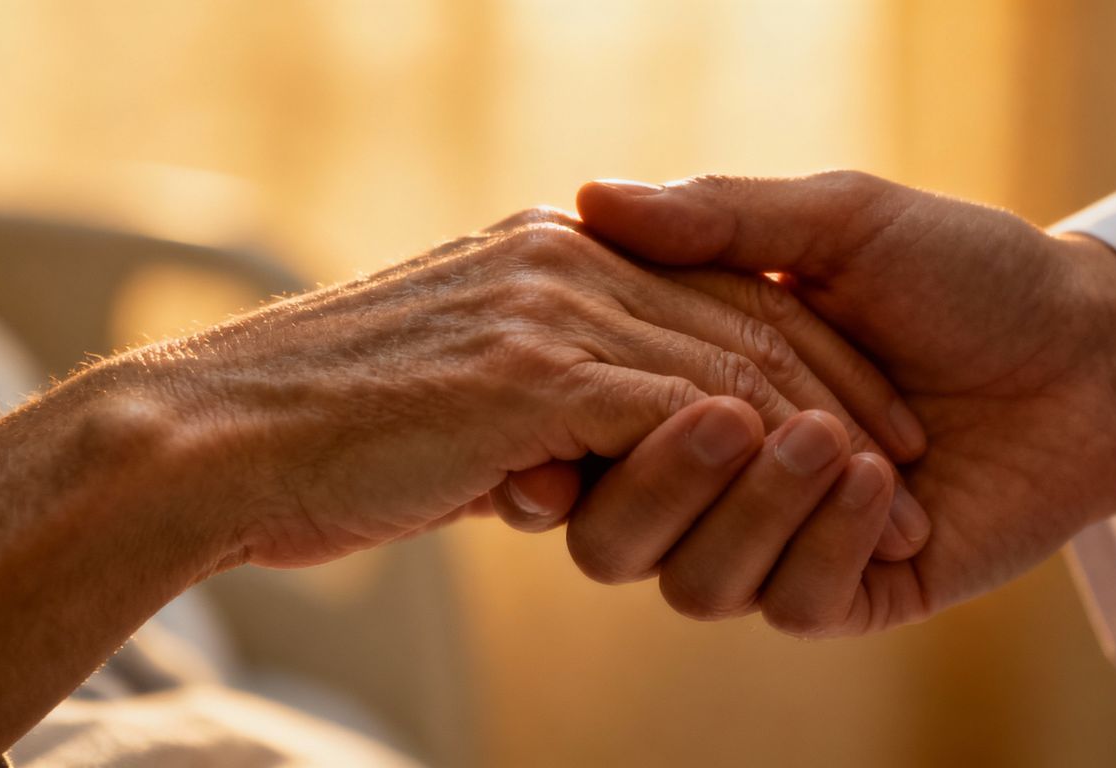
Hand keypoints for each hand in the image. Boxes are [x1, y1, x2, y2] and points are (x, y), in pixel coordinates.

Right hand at [118, 208, 919, 568]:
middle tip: (906, 463)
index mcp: (554, 252)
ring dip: (813, 438)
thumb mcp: (464, 381)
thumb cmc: (323, 409)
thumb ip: (550, 385)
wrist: (209, 433)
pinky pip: (683, 418)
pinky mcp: (536, 383)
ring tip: (882, 484)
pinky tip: (814, 492)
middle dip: (839, 399)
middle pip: (744, 328)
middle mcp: (563, 267)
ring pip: (728, 377)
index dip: (801, 363)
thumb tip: (590, 452)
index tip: (860, 428)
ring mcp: (552, 320)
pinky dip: (757, 461)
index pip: (713, 298)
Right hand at [574, 173, 1115, 634]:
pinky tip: (884, 481)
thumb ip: (718, 219)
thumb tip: (588, 196)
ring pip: (696, 583)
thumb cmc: (965, 275)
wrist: (1090, 348)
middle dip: (659, 483)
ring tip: (831, 437)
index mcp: (693, 393)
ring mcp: (781, 543)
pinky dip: (826, 543)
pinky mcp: (852, 592)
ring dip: (753, 510)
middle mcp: (718, 482)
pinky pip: (793, 603)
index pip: (589, 439)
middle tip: (726, 414)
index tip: (588, 395)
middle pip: (613, 537)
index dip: (575, 430)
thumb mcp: (839, 224)